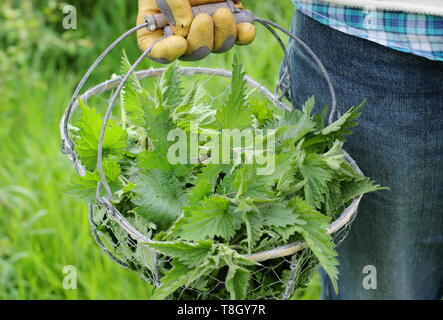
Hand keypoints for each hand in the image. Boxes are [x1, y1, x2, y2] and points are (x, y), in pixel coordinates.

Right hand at [137, 0, 255, 62]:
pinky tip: (247, 29)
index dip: (167, 53)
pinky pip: (238, 37)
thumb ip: (172, 4)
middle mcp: (182, 29)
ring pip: (216, 46)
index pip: (155, 48)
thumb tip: (185, 30)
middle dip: (200, 41)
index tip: (180, 44)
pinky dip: (243, 35)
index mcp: (157, 21)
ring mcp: (207, 26)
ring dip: (222, 35)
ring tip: (222, 12)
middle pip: (192, 52)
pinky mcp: (228, 19)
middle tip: (204, 19)